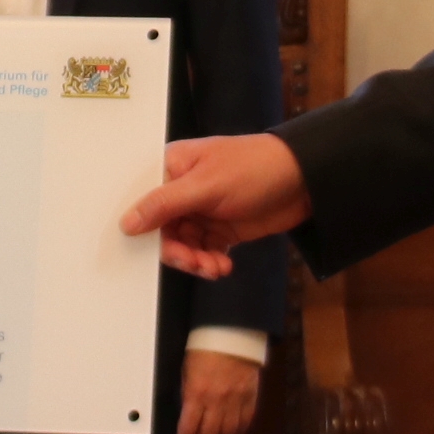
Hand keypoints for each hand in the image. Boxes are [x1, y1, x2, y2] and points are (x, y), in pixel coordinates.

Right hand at [121, 134, 310, 280]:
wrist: (306, 180)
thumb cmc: (256, 167)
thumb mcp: (205, 185)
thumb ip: (165, 204)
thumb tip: (127, 223)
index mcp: (172, 167)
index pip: (144, 202)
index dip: (143, 228)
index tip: (149, 250)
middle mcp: (183, 190)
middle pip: (163, 231)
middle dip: (177, 251)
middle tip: (194, 262)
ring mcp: (203, 210)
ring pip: (184, 246)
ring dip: (195, 261)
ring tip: (213, 267)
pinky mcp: (221, 229)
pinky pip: (204, 252)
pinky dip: (210, 263)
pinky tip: (222, 266)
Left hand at [173, 351, 260, 433]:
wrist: (232, 332)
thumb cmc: (207, 347)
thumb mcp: (186, 370)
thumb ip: (187, 393)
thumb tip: (186, 412)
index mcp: (197, 392)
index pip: (188, 428)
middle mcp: (217, 400)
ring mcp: (236, 400)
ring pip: (228, 433)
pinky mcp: (251, 397)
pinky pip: (245, 422)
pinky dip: (238, 433)